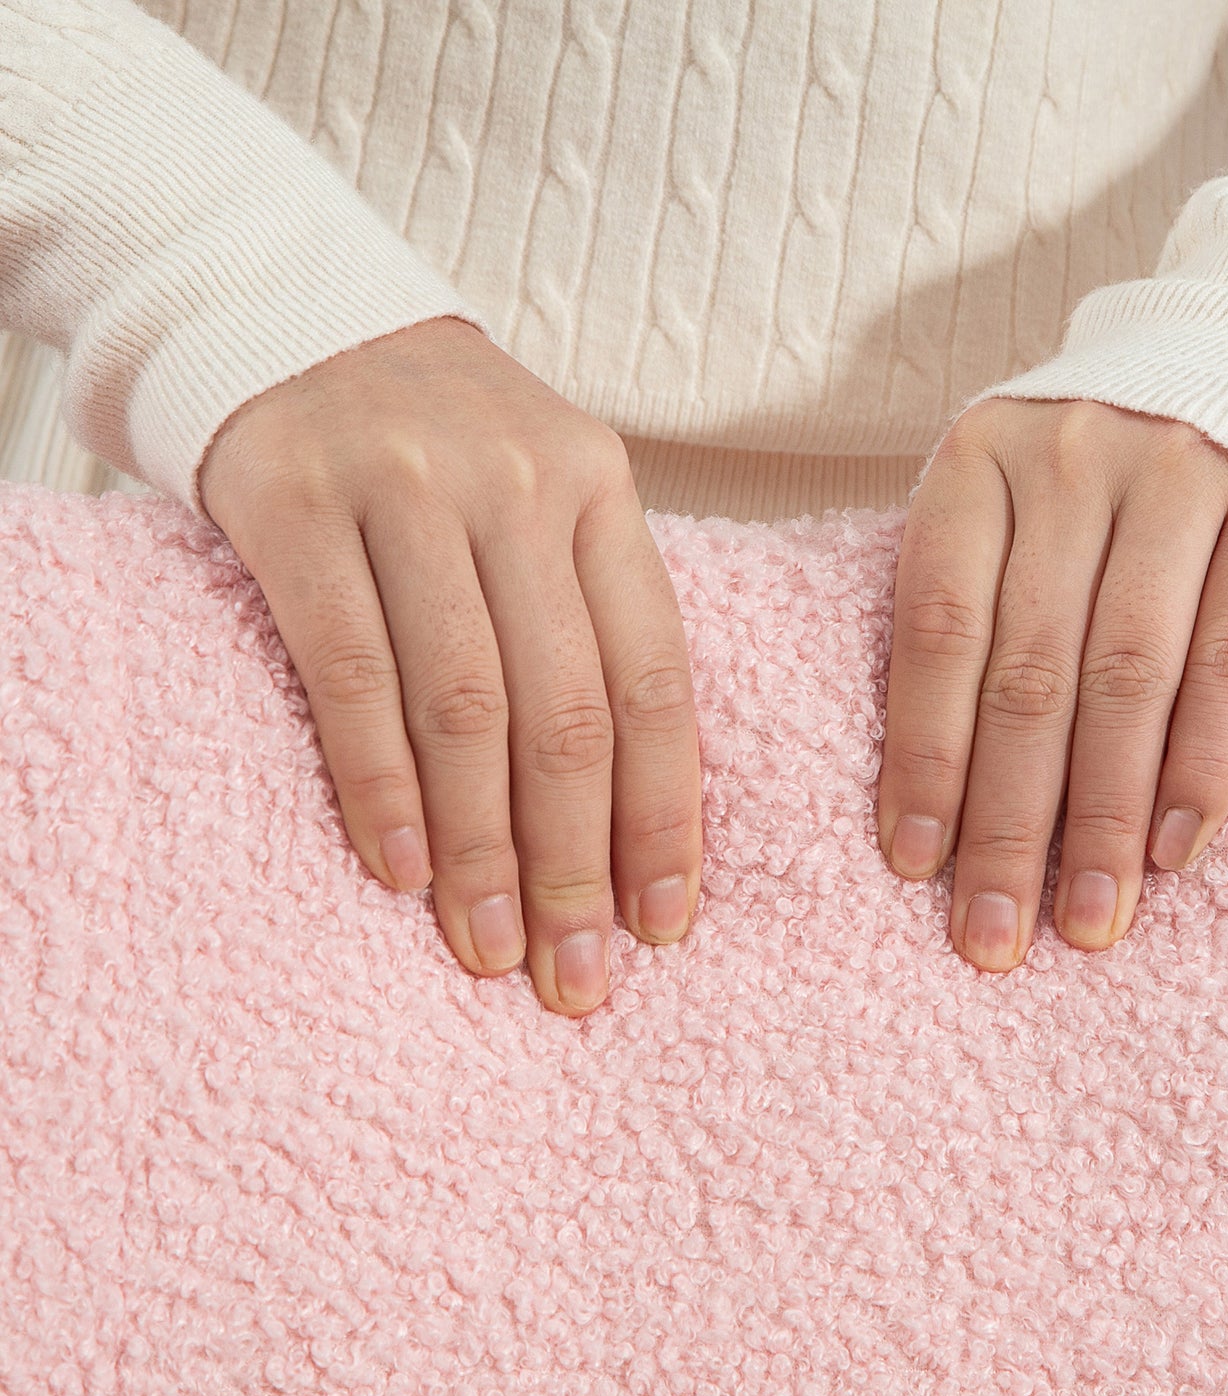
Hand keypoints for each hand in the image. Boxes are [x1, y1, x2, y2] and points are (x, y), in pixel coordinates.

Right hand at [198, 317, 701, 1015]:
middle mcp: (521, 488)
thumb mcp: (546, 499)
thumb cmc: (447, 449)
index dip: (665, 815)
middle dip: (578, 860)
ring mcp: (407, 491)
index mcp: (602, 493)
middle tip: (578, 979)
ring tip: (490, 948)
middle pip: (568, 711)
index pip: (654, 680)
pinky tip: (401, 870)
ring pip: (466, 704)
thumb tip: (626, 810)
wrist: (302, 319)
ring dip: (482, 847)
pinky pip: (350, 670)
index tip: (665, 926)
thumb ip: (589, 619)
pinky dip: (381, 783)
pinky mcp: (297, 506)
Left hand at [879, 397, 1227, 969]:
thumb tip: (932, 776)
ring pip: (1125, 679)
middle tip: (990, 934)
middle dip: (1005, 821)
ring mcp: (1178, 474)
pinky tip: (1176, 849)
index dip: (923, 756)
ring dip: (1102, 818)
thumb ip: (974, 589)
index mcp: (976, 464)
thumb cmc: (1103, 452)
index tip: (913, 864)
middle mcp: (1068, 463)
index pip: (935, 632)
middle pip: (1026, 675)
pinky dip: (1202, 762)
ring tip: (1087, 919)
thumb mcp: (1012, 486)